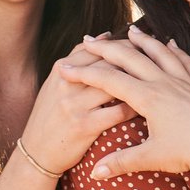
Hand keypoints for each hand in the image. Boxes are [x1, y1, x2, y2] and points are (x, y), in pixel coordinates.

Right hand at [17, 37, 139, 173]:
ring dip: (137, 79)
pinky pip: (119, 111)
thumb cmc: (50, 115)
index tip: (138, 42)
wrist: (35, 154)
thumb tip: (106, 34)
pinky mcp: (85, 127)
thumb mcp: (55, 83)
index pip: (95, 48)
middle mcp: (66, 85)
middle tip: (152, 57)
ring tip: (154, 78)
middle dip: (133, 56)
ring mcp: (75, 105)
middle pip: (107, 61)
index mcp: (60, 70)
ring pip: (115, 83)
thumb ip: (79, 59)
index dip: (120, 44)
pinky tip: (148, 106)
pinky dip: (136, 107)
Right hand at [60, 26, 189, 179]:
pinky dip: (173, 50)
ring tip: (131, 30)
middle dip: (109, 48)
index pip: (110, 80)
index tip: (65, 67)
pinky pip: (184, 60)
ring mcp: (185, 81)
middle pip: (132, 59)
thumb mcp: (152, 158)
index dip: (85, 73)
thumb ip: (122, 162)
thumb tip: (95, 174)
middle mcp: (166, 83)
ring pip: (160, 53)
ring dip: (143, 41)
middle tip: (91, 38)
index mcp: (149, 98)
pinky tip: (169, 44)